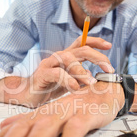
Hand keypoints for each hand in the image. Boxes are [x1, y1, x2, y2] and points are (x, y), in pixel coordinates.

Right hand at [0, 36, 114, 106]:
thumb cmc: (48, 87)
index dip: (96, 41)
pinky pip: (57, 73)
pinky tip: (75, 88)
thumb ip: (80, 77)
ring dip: (82, 70)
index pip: (82, 43)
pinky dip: (68, 80)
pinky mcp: (42, 74)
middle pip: (80, 49)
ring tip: (92, 82)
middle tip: (109, 69)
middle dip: (97, 57)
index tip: (109, 45)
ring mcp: (49, 64)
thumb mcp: (69, 81)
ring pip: (68, 58)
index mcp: (66, 57)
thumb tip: (93, 75)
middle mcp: (59, 57)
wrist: (27, 94)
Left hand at [0, 81, 124, 136]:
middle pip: (19, 134)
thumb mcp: (48, 114)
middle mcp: (47, 113)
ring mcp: (65, 113)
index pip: (9, 132)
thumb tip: (2, 127)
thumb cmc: (75, 106)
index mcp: (37, 115)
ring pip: (41, 133)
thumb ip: (25, 121)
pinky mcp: (84, 117)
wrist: (104, 91)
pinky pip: (73, 133)